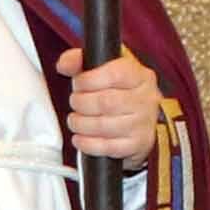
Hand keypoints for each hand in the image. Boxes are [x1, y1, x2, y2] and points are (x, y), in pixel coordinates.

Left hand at [60, 47, 159, 165]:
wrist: (143, 120)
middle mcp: (145, 99)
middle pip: (106, 102)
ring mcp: (143, 123)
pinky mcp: (137, 144)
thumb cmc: (121, 92)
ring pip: (104, 126)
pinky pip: (107, 147)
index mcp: (140, 76)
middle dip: (81, 103)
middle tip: (75, 103)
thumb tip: (64, 64)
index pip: (114, 74)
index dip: (88, 80)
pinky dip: (87, 143)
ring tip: (75, 120)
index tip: (78, 83)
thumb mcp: (106, 70)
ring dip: (81, 124)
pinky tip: (80, 138)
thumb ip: (81, 61)